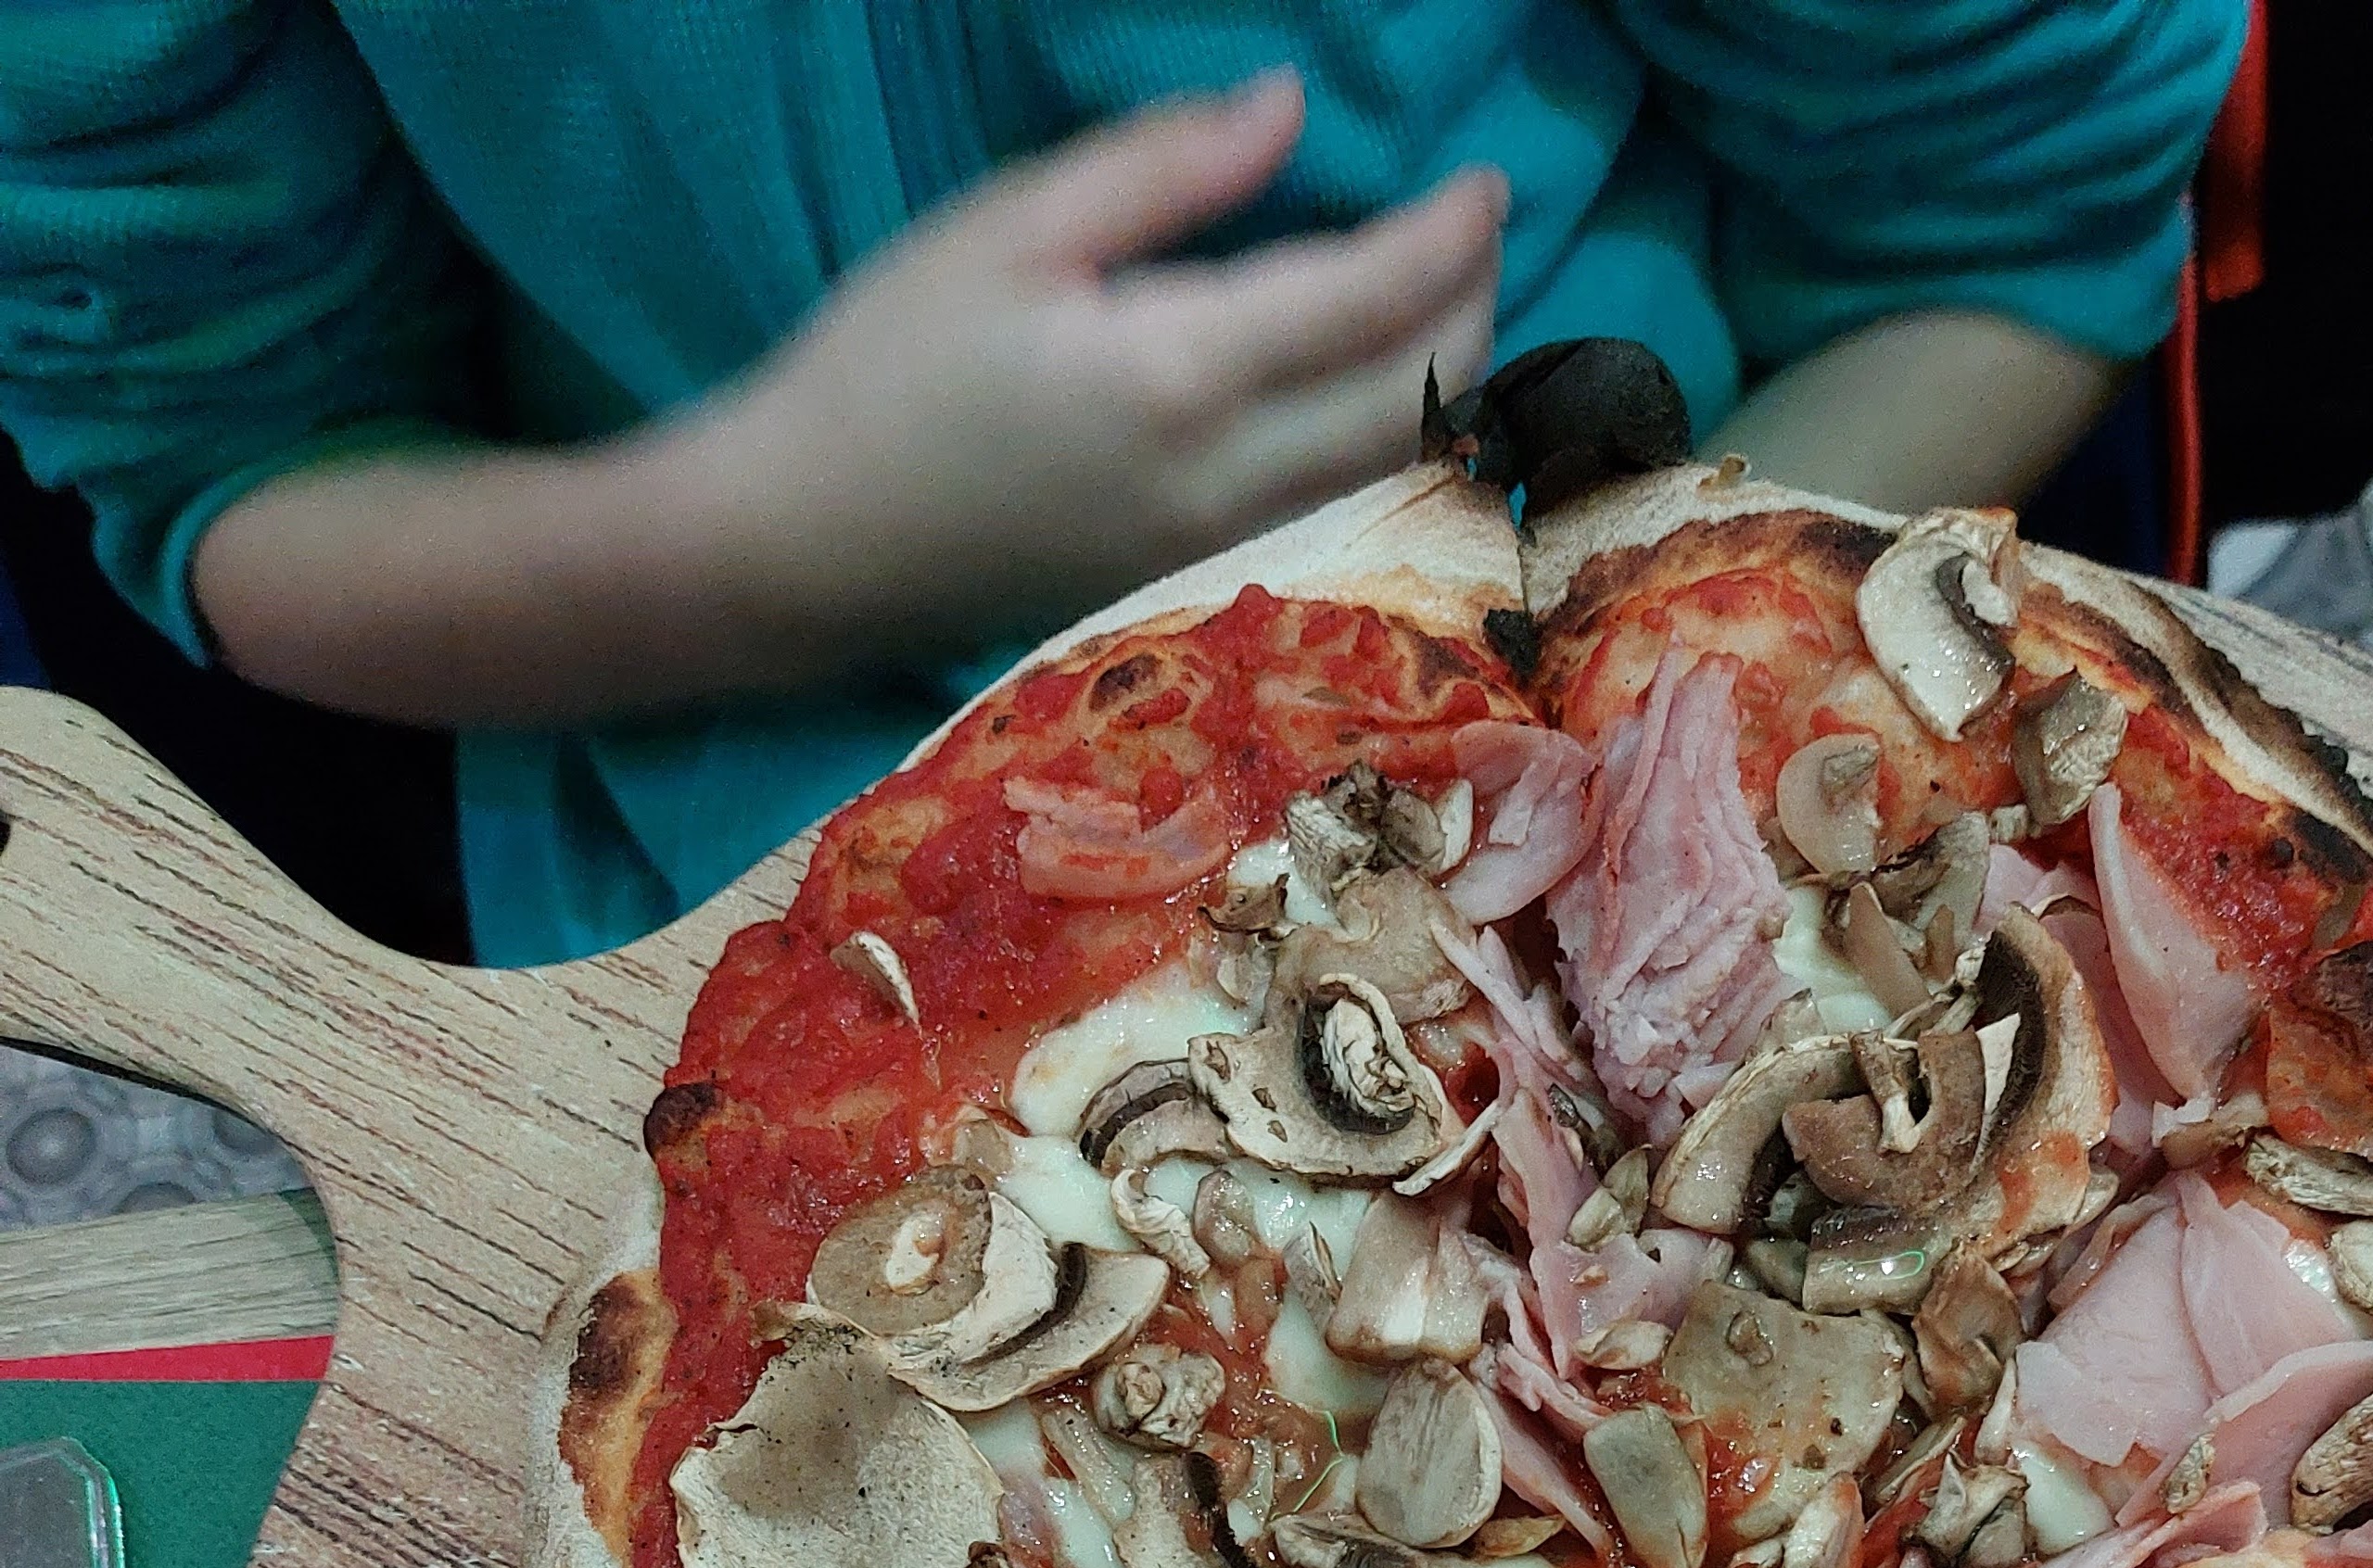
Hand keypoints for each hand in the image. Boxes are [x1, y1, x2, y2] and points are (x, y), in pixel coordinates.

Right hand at [193, 74, 1503, 735]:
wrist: (809, 546)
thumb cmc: (887, 368)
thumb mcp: (1012, 229)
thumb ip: (1164, 171)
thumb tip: (1289, 110)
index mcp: (1180, 376)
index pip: (1373, 303)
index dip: (1449, 238)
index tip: (1489, 180)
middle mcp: (1227, 482)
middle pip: (1417, 403)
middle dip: (1475, 312)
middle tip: (1485, 232)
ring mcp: (1221, 548)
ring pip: (1393, 470)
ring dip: (1450, 387)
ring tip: (1461, 303)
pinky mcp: (1200, 578)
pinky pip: (1342, 507)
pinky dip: (1394, 442)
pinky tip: (1392, 389)